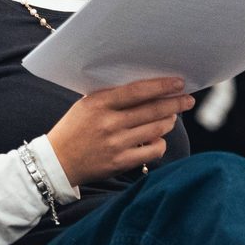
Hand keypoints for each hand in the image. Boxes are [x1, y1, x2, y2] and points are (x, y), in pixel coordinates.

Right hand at [47, 77, 194, 185]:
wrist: (57, 162)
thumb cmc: (74, 129)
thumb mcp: (87, 105)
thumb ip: (113, 97)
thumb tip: (148, 90)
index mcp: (99, 104)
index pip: (138, 91)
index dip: (162, 86)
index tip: (178, 83)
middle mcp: (109, 123)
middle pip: (152, 110)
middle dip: (175, 103)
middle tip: (187, 100)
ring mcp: (116, 144)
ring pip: (156, 129)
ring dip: (169, 121)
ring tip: (172, 117)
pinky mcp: (120, 162)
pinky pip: (153, 151)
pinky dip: (160, 143)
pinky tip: (158, 138)